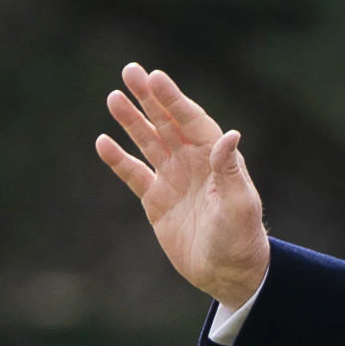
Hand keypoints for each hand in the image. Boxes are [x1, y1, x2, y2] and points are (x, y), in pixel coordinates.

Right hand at [95, 64, 270, 307]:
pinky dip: (118, 160)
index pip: (191, 120)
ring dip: (131, 121)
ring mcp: (173, 179)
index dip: (173, 98)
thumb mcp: (240, 205)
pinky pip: (134, 174)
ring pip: (148, 142)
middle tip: (129, 71)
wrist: (227, 274)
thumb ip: (231, 171)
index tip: (154, 77)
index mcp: (215, 158)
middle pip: (167, 122)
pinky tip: (103, 142)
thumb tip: (230, 135)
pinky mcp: (156, 201)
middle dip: (148, 98)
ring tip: (113, 98)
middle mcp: (193, 162)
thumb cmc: (241, 239)